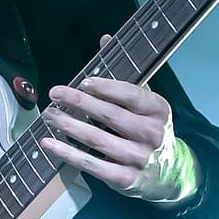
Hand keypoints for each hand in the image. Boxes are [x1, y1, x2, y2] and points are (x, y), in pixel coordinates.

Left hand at [41, 37, 201, 203]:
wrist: (169, 173)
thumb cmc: (148, 129)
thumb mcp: (145, 102)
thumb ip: (123, 73)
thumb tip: (104, 38)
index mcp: (158, 109)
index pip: (130, 94)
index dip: (105, 87)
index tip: (82, 82)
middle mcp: (151, 133)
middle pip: (110, 115)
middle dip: (79, 102)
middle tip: (55, 94)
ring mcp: (139, 158)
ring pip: (97, 139)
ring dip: (69, 126)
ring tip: (49, 115)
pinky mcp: (125, 179)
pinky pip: (92, 164)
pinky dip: (68, 153)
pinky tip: (50, 143)